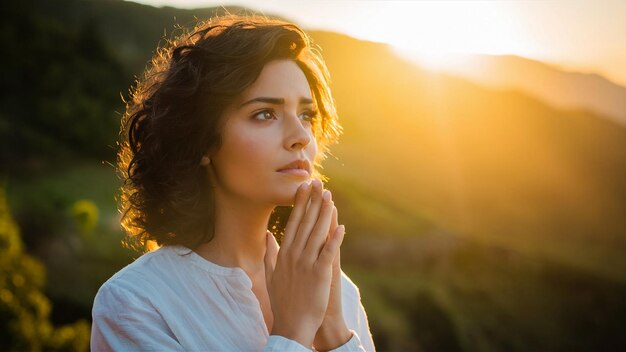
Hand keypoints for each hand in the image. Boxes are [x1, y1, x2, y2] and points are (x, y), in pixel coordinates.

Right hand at [264, 180, 345, 347]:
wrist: (291, 325)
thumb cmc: (283, 301)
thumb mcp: (271, 274)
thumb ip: (270, 253)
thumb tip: (267, 236)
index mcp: (284, 253)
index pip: (293, 222)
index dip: (300, 203)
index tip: (304, 187)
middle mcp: (294, 255)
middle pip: (305, 222)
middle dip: (312, 201)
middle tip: (318, 182)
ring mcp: (306, 264)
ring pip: (317, 233)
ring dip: (324, 213)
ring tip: (329, 196)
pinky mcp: (319, 274)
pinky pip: (328, 253)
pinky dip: (335, 240)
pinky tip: (341, 227)